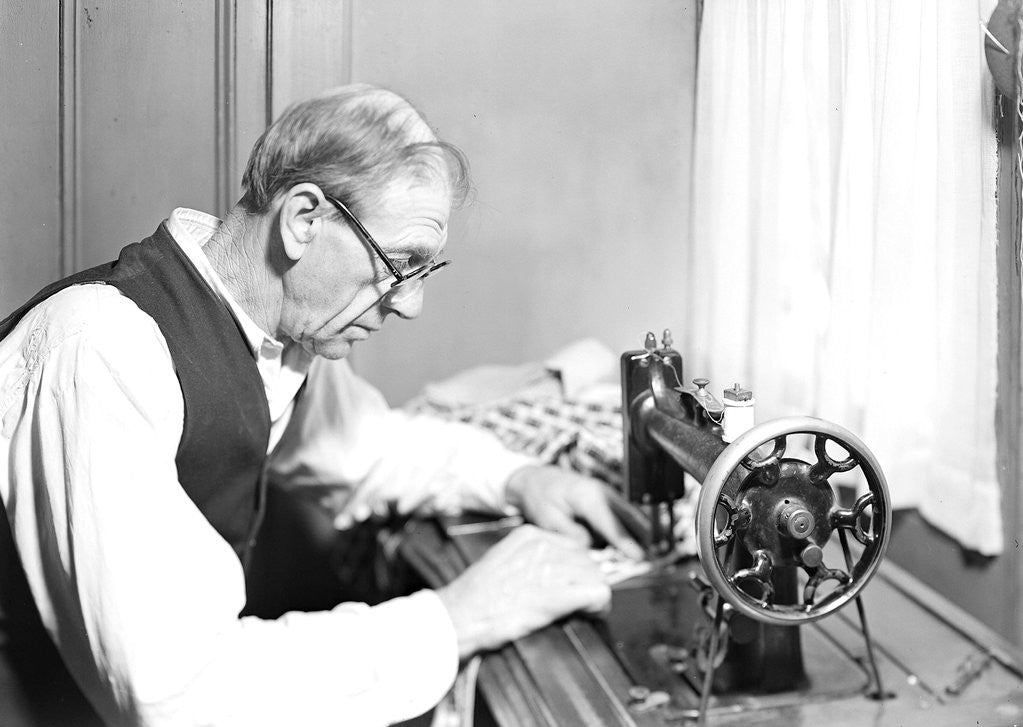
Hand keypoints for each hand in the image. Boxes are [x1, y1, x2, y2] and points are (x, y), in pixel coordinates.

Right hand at [436, 525, 610, 657]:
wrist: (461, 615)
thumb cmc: (474, 596)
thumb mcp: (502, 560)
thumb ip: (528, 559)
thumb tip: (550, 572)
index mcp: (530, 535)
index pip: (572, 546)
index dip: (575, 569)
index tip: (571, 584)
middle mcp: (544, 546)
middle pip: (587, 560)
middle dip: (585, 581)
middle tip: (579, 602)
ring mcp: (552, 568)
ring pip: (596, 575)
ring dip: (593, 594)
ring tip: (583, 610)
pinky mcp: (559, 594)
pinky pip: (598, 593)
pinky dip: (599, 605)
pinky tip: (589, 614)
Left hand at [505, 465, 643, 559]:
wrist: (538, 480)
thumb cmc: (541, 497)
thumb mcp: (549, 519)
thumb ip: (571, 535)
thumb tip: (590, 548)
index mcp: (587, 496)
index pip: (611, 522)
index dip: (625, 541)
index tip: (638, 556)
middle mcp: (602, 492)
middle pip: (630, 517)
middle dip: (643, 537)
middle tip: (654, 558)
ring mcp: (607, 495)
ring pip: (631, 516)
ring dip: (641, 533)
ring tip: (651, 554)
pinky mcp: (607, 501)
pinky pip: (624, 516)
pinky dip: (632, 529)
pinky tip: (636, 545)